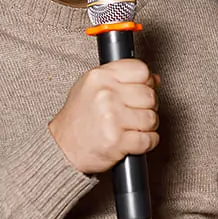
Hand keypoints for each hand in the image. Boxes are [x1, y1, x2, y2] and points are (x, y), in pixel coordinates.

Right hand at [48, 59, 159, 174]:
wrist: (63, 148)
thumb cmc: (78, 119)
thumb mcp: (92, 88)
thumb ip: (121, 79)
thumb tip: (154, 79)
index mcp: (100, 77)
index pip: (141, 70)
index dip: (146, 82)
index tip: (142, 90)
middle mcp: (106, 95)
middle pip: (149, 95)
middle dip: (148, 106)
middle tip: (136, 113)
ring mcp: (112, 118)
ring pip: (151, 118)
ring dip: (147, 126)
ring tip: (133, 127)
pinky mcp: (117, 141)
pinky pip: (149, 139)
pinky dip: (148, 142)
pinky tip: (136, 140)